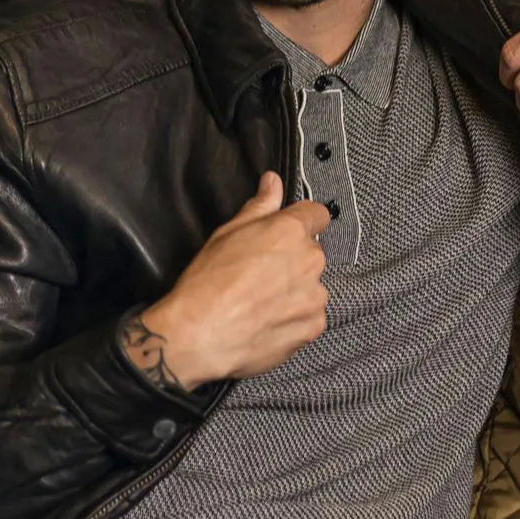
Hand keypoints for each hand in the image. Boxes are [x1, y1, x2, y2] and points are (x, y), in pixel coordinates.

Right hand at [127, 172, 330, 389]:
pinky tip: (267, 321)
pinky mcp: (313, 326)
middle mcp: (309, 260)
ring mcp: (314, 295)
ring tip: (260, 302)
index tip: (287, 232)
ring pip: (311, 286)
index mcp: (289, 231)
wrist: (202, 336)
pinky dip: (294, 318)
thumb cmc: (208, 283)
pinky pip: (310, 316)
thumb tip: (273, 183)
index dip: (302, 221)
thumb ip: (258, 206)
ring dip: (294, 290)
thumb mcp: (227, 234)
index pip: (317, 214)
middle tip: (260, 274)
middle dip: (292, 260)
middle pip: (311, 253)